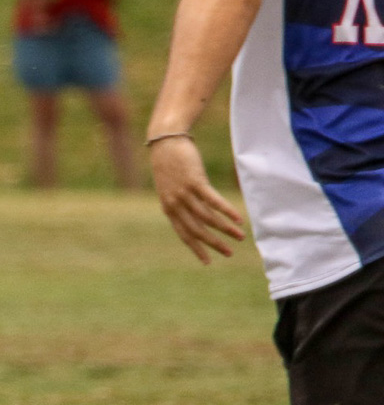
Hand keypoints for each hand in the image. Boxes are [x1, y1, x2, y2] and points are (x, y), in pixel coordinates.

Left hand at [150, 136, 244, 263]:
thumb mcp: (171, 187)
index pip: (184, 234)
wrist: (165, 142)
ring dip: (225, 229)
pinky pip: (213, 201)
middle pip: (197, 230)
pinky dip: (227, 211)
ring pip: (207, 218)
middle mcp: (175, 204)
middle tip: (229, 253)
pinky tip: (238, 219)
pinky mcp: (195, 182)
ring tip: (240, 236)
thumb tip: (194, 214)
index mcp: (169, 209)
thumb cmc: (170, 164)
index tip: (207, 262)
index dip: (196, 248)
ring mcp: (184, 194)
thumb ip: (181, 202)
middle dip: (214, 244)